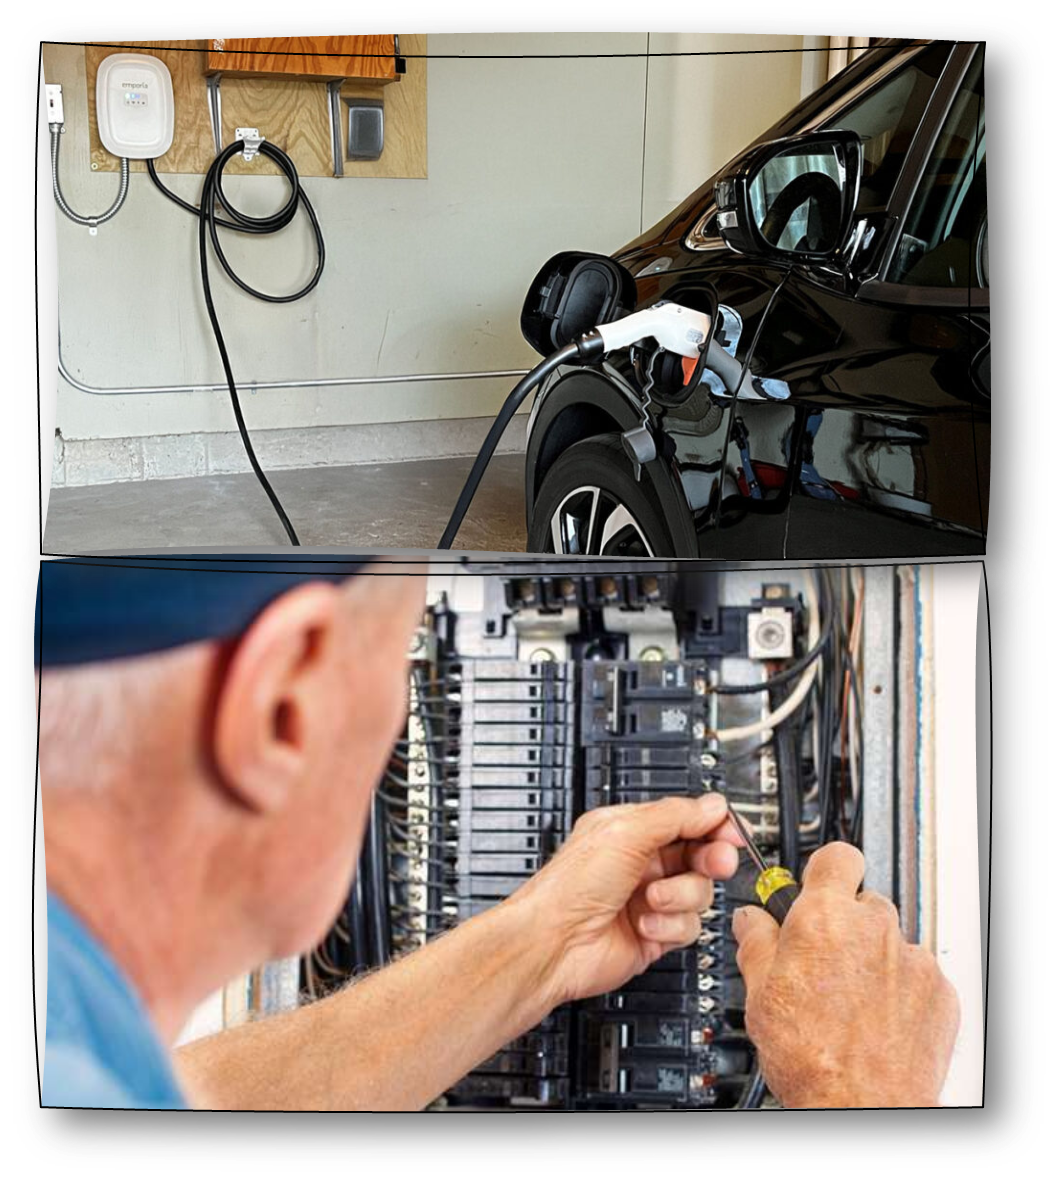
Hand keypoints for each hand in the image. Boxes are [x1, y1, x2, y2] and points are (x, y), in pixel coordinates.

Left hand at [509, 793, 741, 1006]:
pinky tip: (644, 924)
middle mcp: (642, 862)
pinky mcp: (657, 932)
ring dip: (679, 896)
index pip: (687, 819)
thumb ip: (675, 816)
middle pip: (702, 854)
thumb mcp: (626, 833)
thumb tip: (713, 806)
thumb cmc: (571, 887)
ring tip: (651, 899)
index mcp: (632, 829)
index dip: (714, 824)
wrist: (555, 944)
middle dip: (711, 859)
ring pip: (700, 892)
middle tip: (715, 863)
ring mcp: (651, 899)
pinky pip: (689, 926)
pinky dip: (669, 925)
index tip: (732, 832)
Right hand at [733, 842, 959, 1107]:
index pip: (836, 856)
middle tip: (821, 958)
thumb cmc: (810, 1057)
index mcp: (824, 918)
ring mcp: (911, 959)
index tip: (814, 885)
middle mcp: (873, 928)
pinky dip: (899, 987)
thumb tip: (750, 921)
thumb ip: (756, 941)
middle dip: (842, 922)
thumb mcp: (758, 992)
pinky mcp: (938, 990)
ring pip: (889, 938)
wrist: (860, 1107)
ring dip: (871, 956)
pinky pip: (916, 971)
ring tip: (847, 998)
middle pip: (861, 901)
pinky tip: (874, 1016)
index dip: (823, 870)